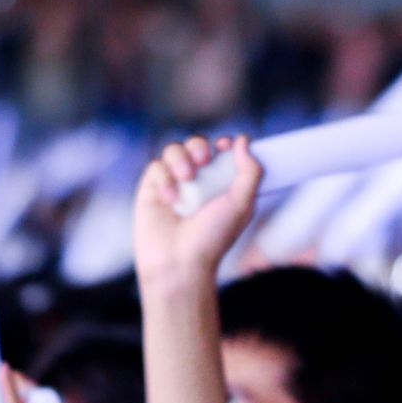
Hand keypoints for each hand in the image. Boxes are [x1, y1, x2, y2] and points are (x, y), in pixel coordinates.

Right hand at [132, 135, 261, 291]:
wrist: (180, 262)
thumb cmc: (213, 238)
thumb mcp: (242, 205)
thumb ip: (250, 172)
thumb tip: (243, 140)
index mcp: (220, 184)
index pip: (220, 151)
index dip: (222, 144)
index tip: (224, 146)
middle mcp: (197, 182)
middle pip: (195, 144)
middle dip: (199, 145)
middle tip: (203, 159)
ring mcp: (173, 184)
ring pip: (173, 150)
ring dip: (180, 157)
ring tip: (186, 177)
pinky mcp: (151, 189)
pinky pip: (156, 167)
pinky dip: (164, 177)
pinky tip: (170, 198)